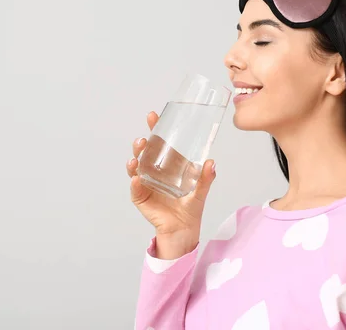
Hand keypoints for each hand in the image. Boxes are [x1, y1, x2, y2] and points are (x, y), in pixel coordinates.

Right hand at [127, 111, 216, 258]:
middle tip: (143, 140)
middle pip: (143, 153)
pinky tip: (136, 178)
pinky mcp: (141, 197)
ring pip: (135, 168)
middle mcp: (153, 171)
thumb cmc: (190, 208)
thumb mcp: (201, 191)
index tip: (152, 116)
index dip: (154, 129)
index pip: (158, 143)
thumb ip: (206, 178)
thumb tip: (211, 163)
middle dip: (141, 144)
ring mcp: (145, 183)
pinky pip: (136, 188)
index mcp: (167, 165)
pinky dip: (134, 183)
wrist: (183, 229)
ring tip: (136, 157)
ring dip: (134, 160)